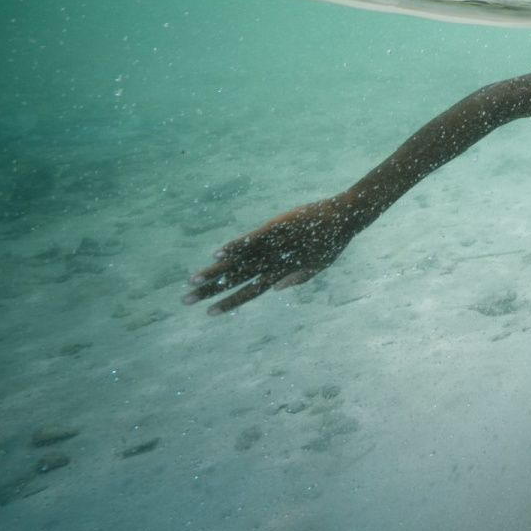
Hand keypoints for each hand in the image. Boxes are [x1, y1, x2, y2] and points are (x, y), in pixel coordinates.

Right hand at [184, 194, 373, 313]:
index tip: (208, 312)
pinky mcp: (276, 227)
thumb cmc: (332, 241)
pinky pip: (252, 239)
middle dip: (211, 291)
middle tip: (185, 300)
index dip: (229, 303)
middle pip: (237, 280)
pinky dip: (235, 247)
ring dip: (216, 271)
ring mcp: (275, 245)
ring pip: (240, 262)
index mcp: (283, 272)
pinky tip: (217, 254)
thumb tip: (274, 290)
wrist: (345, 217)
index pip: (251, 292)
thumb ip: (297, 278)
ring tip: (193, 279)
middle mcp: (275, 261)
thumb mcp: (319, 265)